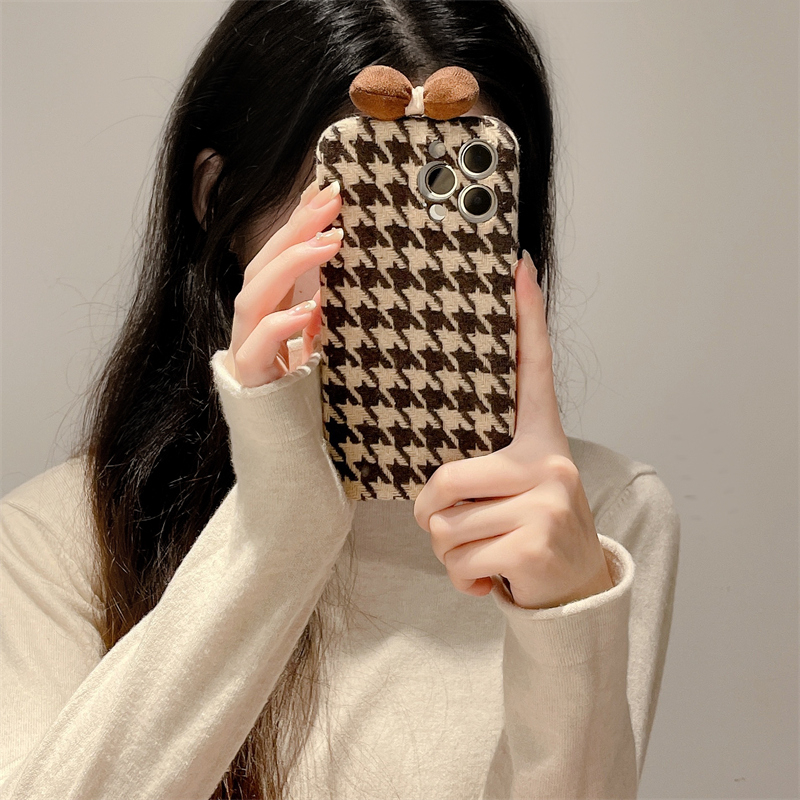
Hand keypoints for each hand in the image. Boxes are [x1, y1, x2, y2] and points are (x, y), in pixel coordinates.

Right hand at [223, 179, 342, 387]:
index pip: (277, 253)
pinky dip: (281, 324)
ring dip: (290, 263)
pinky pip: (259, 345)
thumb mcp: (312, 340)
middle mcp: (252, 321)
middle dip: (295, 228)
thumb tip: (331, 275)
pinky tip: (309, 309)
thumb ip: (315, 309)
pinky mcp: (251, 376)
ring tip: (328, 243)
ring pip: (254, 294)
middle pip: (264, 263)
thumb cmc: (297, 386)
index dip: (297, 219)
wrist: (276, 439)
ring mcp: (246, 346)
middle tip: (331, 200)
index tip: (326, 188)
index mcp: (268, 309)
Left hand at [413, 251, 613, 608]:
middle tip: (453, 525)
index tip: (519, 268)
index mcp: (541, 440)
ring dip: (449, 550)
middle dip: (431, 514)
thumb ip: (483, 471)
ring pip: (445, 525)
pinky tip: (490, 578)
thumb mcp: (517, 490)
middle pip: (443, 479)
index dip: (527, 319)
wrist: (576, 589)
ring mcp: (545, 501)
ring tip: (482, 552)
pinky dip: (462, 578)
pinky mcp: (535, 542)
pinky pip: (458, 559)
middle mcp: (548, 462)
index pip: (533, 372)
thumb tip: (435, 487)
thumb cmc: (532, 529)